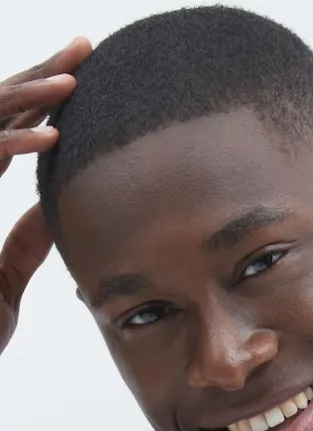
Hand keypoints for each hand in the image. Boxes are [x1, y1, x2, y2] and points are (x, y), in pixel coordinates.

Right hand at [0, 36, 91, 355]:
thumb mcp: (3, 280)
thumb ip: (23, 242)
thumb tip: (49, 213)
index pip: (6, 128)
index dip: (41, 101)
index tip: (81, 76)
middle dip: (40, 75)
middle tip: (84, 47)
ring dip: (30, 98)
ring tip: (75, 81)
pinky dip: (15, 146)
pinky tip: (53, 138)